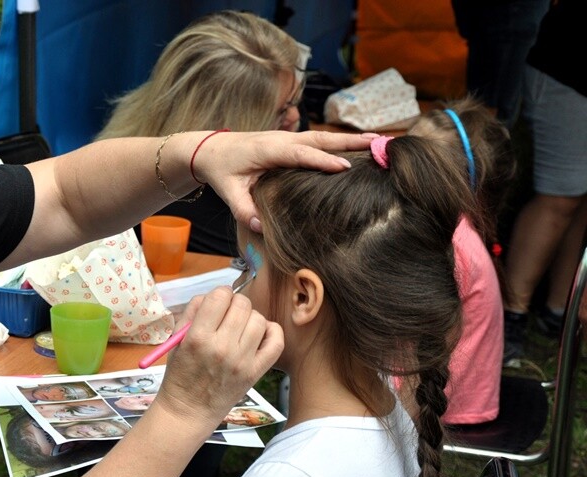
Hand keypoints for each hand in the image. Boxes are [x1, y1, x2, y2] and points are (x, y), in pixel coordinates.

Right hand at [157, 286, 282, 431]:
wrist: (189, 410)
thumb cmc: (180, 374)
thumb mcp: (176, 340)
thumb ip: (193, 312)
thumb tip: (214, 294)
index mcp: (198, 337)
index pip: (219, 296)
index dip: (219, 295)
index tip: (217, 303)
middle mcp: (222, 348)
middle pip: (242, 305)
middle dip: (234, 305)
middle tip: (227, 316)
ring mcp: (242, 361)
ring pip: (259, 319)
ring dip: (250, 319)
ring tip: (239, 329)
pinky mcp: (255, 372)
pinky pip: (276, 341)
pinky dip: (271, 332)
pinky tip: (259, 335)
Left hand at [191, 130, 373, 231]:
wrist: (210, 149)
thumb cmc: (220, 169)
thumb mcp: (227, 192)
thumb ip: (243, 209)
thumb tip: (260, 227)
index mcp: (268, 149)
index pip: (301, 155)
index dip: (322, 161)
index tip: (345, 168)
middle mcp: (282, 140)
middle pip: (321, 139)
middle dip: (350, 142)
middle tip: (379, 144)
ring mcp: (287, 138)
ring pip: (323, 137)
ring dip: (350, 139)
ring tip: (378, 142)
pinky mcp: (290, 142)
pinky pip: (318, 141)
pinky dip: (339, 142)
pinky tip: (357, 146)